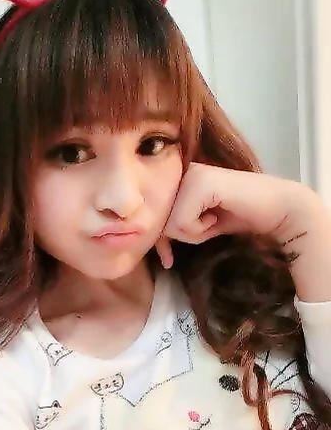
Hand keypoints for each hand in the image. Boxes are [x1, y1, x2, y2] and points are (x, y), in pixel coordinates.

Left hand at [155, 162, 313, 268]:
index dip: (161, 241)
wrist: (276, 211)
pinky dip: (200, 229)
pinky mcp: (199, 182)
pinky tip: (218, 216)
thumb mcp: (197, 225)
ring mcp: (190, 174)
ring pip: (169, 224)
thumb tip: (152, 248)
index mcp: (177, 178)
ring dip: (194, 232)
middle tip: (210, 225)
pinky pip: (182, 222)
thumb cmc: (238, 217)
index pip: (154, 217)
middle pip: (159, 222)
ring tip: (215, 219)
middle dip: (182, 236)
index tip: (168, 258)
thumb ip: (174, 230)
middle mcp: (180, 171)